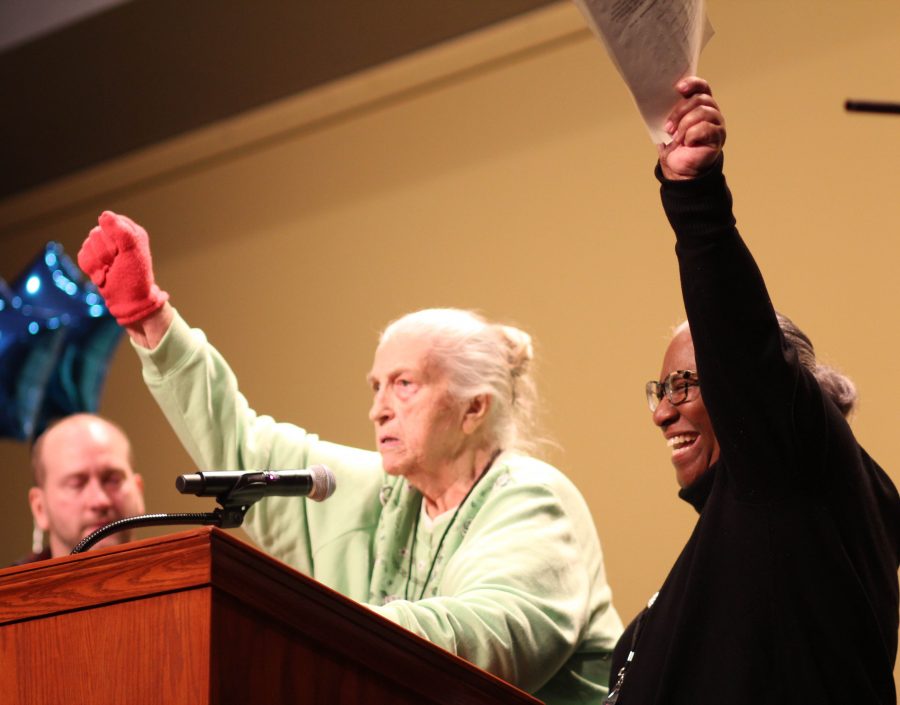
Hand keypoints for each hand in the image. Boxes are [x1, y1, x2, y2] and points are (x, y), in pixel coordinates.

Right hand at [78, 211, 168, 325]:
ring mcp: (105, 248)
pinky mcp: (95, 258)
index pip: (109, 222)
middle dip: (103, 254)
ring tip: (109, 272)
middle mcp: (117, 237)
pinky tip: (102, 275)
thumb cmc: (135, 278)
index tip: (121, 253)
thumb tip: (104, 215)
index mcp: (131, 231)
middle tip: (116, 265)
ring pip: (87, 245)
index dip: (112, 239)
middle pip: (95, 234)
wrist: (128, 302)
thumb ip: (121, 231)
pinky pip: (82, 255)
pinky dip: (90, 268)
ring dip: (97, 263)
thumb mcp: (132, 253)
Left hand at [658, 76, 725, 179]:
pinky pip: (705, 128)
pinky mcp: (718, 137)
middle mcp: (712, 112)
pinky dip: (691, 136)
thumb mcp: (670, 126)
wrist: (680, 169)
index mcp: (701, 105)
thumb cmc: (676, 147)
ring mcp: (717, 124)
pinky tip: (687, 143)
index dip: (692, 84)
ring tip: (676, 138)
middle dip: (680, 112)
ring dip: (684, 125)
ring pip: (702, 112)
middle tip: (668, 127)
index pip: (702, 87)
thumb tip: (659, 97)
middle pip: (700, 99)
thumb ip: (670, 111)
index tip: (678, 88)